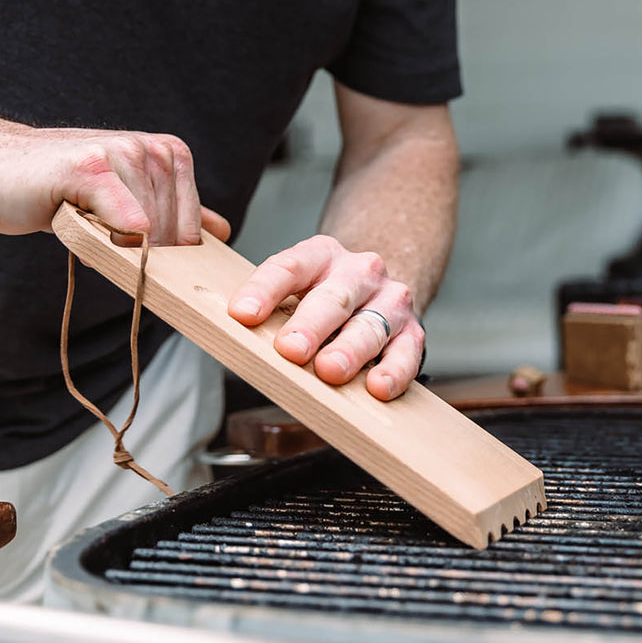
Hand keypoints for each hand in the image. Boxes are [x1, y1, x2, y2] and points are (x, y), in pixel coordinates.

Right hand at [0, 122, 229, 244]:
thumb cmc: (55, 188)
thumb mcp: (126, 198)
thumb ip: (172, 212)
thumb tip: (220, 231)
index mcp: (170, 155)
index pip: (192, 232)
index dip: (160, 253)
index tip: (123, 241)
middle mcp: (153, 149)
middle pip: (171, 236)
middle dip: (135, 251)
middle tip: (95, 227)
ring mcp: (124, 153)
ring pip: (148, 234)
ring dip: (110, 242)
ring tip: (80, 215)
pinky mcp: (93, 168)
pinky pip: (126, 225)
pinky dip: (104, 237)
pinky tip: (74, 216)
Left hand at [227, 234, 423, 400]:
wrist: (375, 292)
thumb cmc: (321, 299)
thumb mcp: (294, 290)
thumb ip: (267, 310)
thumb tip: (229, 338)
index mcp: (321, 255)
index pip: (289, 266)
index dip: (264, 289)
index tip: (242, 314)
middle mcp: (360, 271)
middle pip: (334, 296)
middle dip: (311, 324)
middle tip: (290, 349)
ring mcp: (390, 300)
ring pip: (370, 325)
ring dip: (350, 350)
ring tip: (330, 371)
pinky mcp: (412, 331)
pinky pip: (407, 352)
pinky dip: (394, 371)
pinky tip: (379, 387)